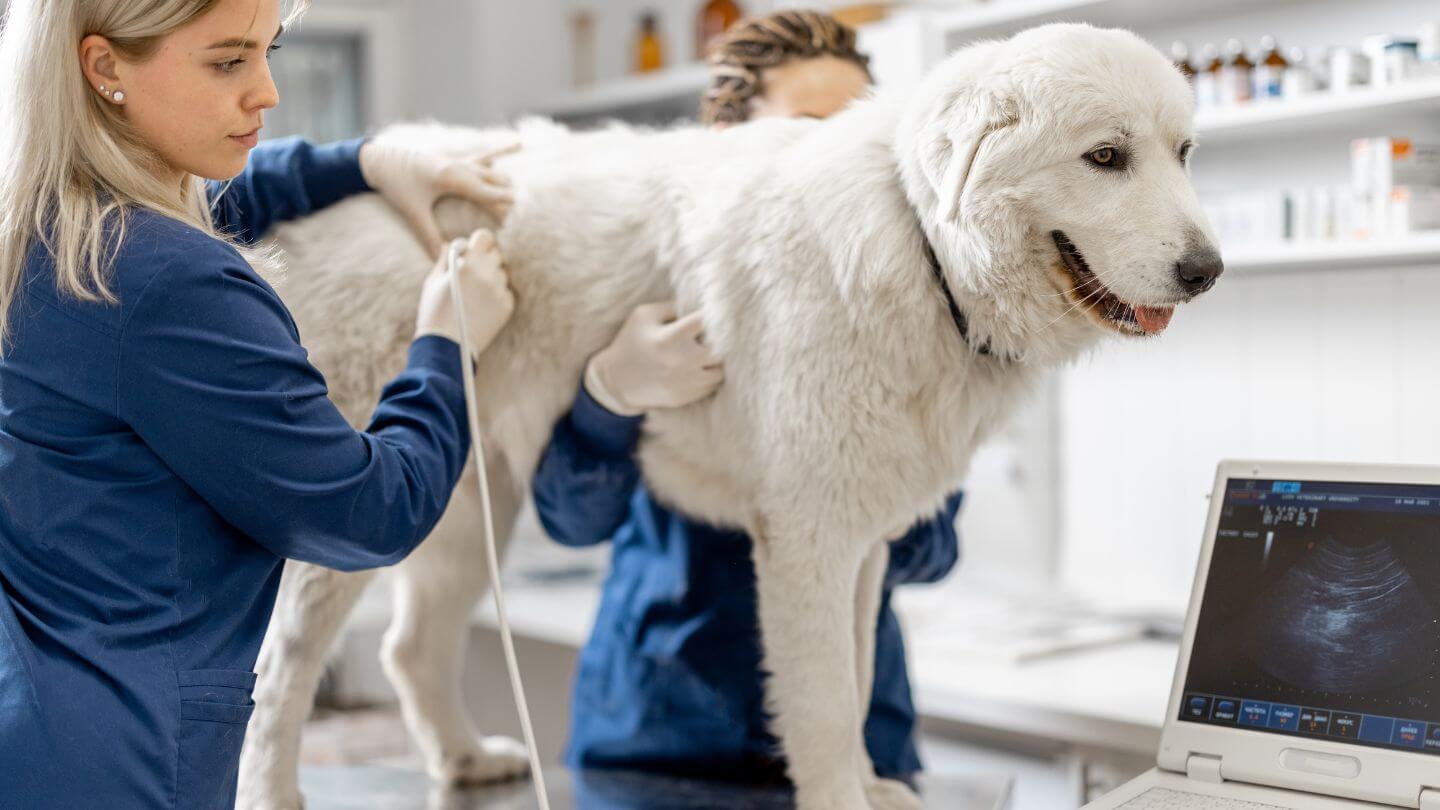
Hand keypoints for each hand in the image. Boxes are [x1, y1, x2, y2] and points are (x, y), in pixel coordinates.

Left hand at [361, 141, 517, 257]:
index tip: (524, 213)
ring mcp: (459, 161)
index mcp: (452, 177)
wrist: (380, 160)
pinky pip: (483, 155)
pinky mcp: (455, 159)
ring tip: (526, 195)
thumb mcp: (413, 212)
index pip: (486, 193)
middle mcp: (460, 166)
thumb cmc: (396, 185)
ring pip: (492, 171)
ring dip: (507, 182)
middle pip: (494, 183)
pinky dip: (501, 150)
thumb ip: (429, 235)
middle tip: (530, 212)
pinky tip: (519, 143)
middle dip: (510, 198)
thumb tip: (443, 258)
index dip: (505, 204)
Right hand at [414, 229, 514, 357]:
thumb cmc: (433, 312)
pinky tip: (482, 306)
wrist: (446, 345)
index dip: (480, 241)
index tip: (475, 247)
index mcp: (467, 264)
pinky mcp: (507, 306)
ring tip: (475, 293)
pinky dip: (497, 295)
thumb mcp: (433, 282)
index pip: (484, 236)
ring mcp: (499, 290)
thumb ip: (445, 259)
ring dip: (492, 277)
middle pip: (496, 253)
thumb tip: (451, 244)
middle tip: (474, 270)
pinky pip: (506, 291)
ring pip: (502, 273)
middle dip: (486, 258)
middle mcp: (486, 274)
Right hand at [585, 302, 723, 415]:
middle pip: (721, 348)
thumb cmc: (630, 342)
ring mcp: (686, 382)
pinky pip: (711, 386)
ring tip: (706, 353)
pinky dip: (709, 376)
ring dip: (717, 361)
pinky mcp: (686, 397)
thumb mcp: (643, 316)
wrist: (615, 382)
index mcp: (672, 337)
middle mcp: (683, 361)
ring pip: (721, 370)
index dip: (714, 315)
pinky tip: (698, 368)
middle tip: (712, 336)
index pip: (707, 320)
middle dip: (719, 341)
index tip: (714, 313)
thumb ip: (672, 307)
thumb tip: (699, 304)